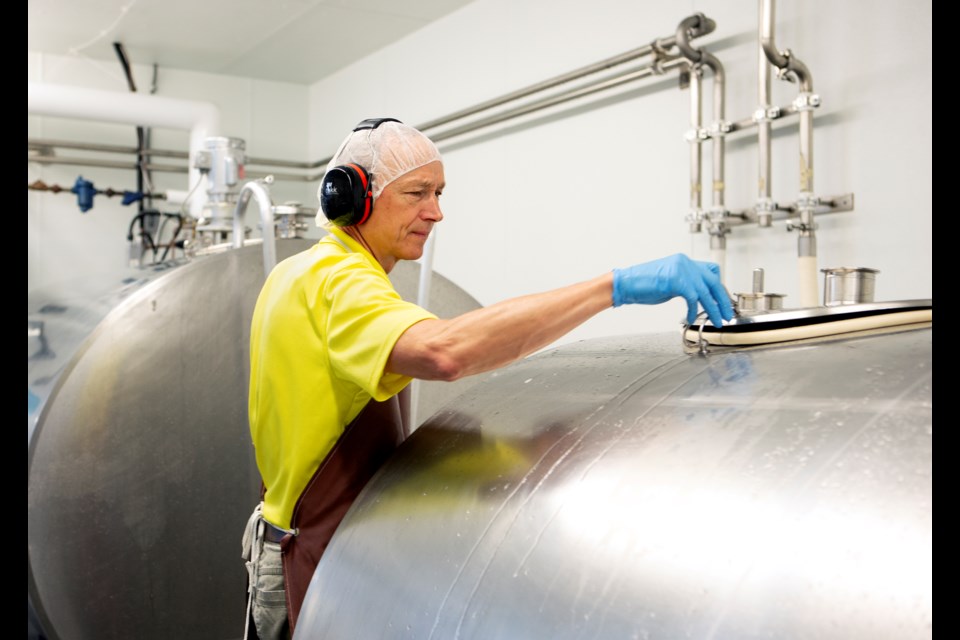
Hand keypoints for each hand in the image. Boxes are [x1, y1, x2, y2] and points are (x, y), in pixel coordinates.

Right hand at [612, 253, 733, 326]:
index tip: (723, 300)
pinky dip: (694, 311)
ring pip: (706, 292)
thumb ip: (684, 284)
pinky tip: (691, 318)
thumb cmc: (642, 284)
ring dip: (713, 309)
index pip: (711, 271)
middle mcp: (685, 262)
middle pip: (713, 281)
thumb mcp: (669, 281)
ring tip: (716, 320)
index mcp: (684, 261)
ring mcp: (681, 270)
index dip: (719, 287)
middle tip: (727, 313)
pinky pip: (693, 299)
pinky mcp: (676, 280)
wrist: (625, 284)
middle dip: (723, 300)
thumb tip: (697, 295)